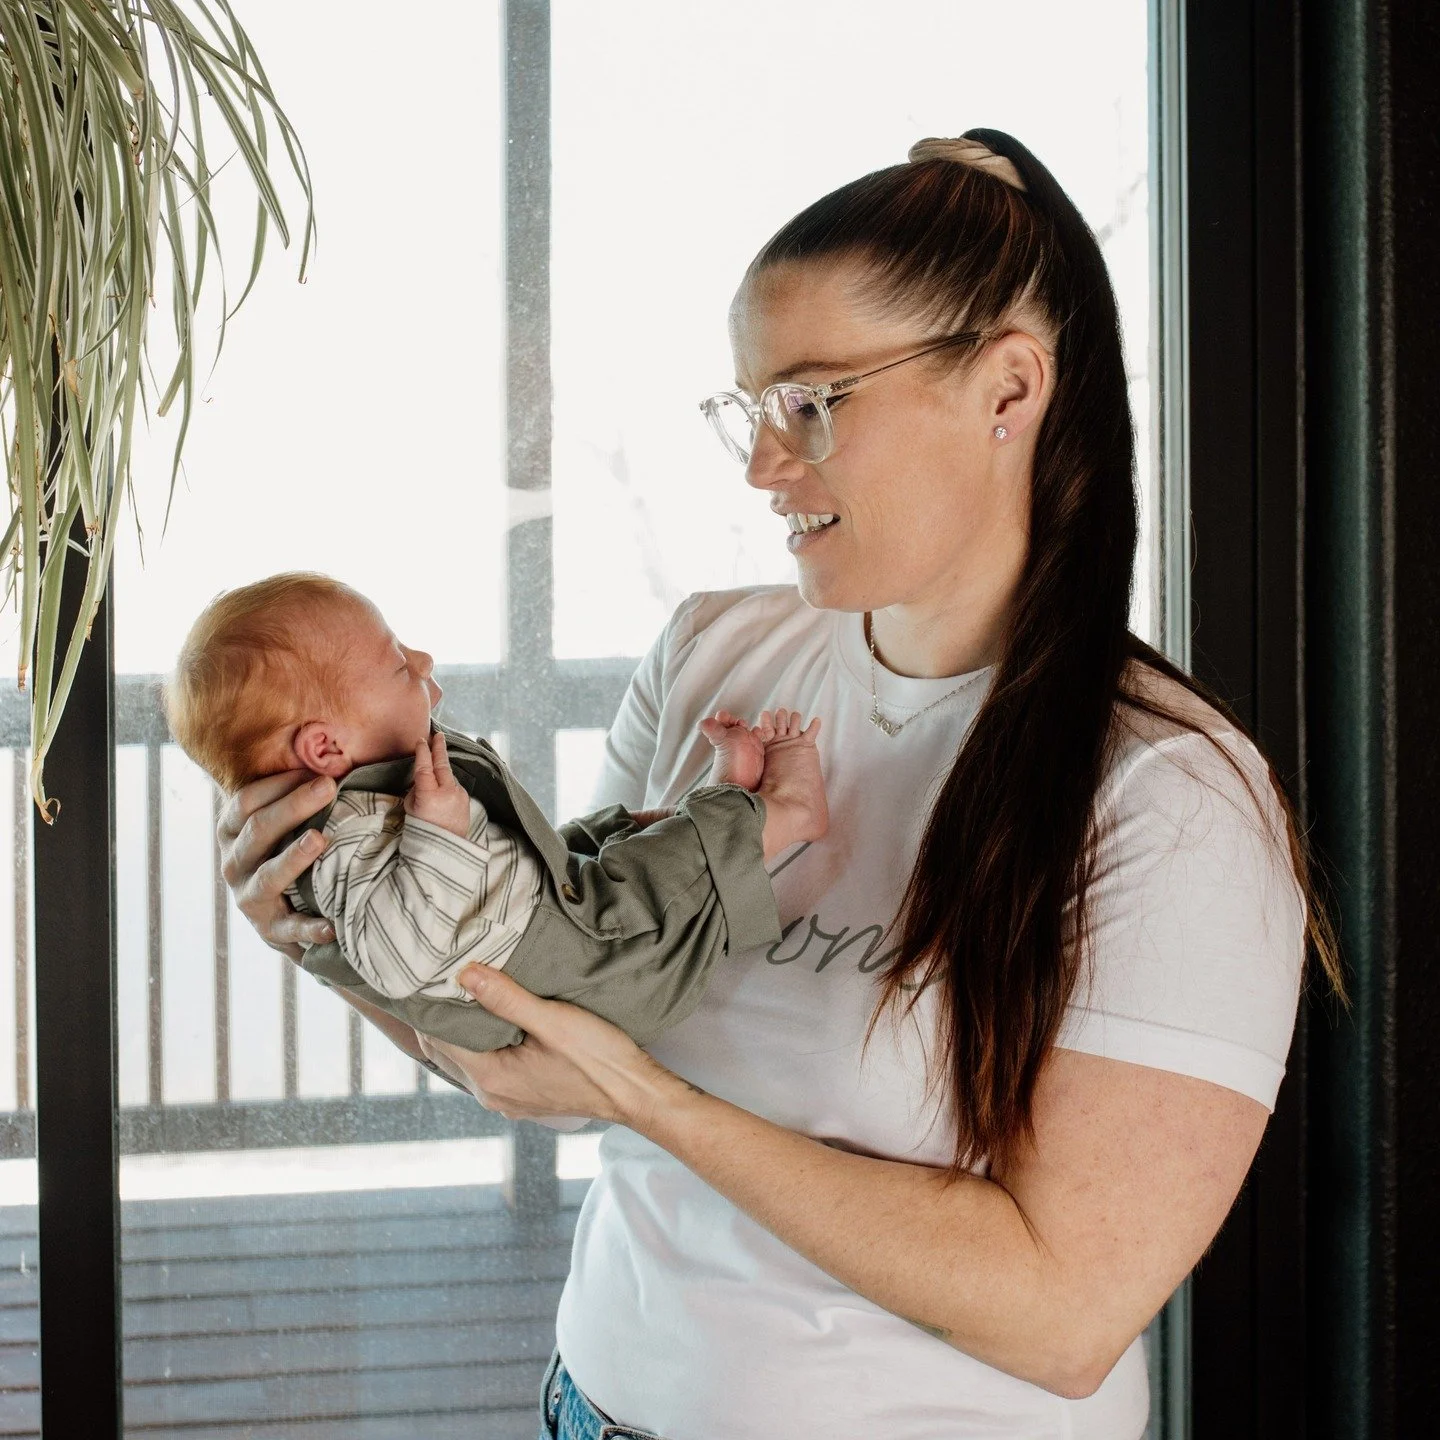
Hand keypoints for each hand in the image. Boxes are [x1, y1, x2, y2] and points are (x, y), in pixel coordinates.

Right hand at [217, 770, 337, 961]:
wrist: (280, 915)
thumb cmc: (285, 851)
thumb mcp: (279, 824)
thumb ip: (294, 795)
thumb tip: (334, 763)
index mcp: (232, 831)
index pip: (247, 800)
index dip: (280, 783)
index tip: (317, 770)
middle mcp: (233, 862)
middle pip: (259, 829)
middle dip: (294, 806)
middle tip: (328, 787)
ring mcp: (248, 897)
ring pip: (268, 875)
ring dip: (294, 857)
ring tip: (320, 839)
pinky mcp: (269, 929)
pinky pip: (290, 927)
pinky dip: (310, 928)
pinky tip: (331, 926)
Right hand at [405, 733, 470, 837]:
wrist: (443, 850)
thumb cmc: (422, 831)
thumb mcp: (411, 809)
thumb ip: (417, 790)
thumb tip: (423, 781)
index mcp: (430, 794)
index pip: (425, 767)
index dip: (423, 752)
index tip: (421, 741)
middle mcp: (447, 792)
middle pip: (442, 764)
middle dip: (439, 748)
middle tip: (438, 735)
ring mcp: (459, 795)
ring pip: (449, 777)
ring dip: (442, 772)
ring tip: (434, 776)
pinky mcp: (466, 800)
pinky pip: (454, 788)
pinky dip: (448, 786)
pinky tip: (442, 795)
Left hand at [415, 966, 681, 1128]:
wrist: (635, 1093)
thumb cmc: (598, 1058)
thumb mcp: (552, 1020)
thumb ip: (506, 999)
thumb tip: (464, 975)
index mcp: (491, 1077)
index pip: (439, 1040)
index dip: (428, 1010)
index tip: (422, 980)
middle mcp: (492, 1095)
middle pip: (447, 1053)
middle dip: (438, 1020)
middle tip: (436, 981)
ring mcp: (508, 1100)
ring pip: (467, 1061)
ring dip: (460, 1033)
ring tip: (461, 996)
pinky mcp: (524, 1097)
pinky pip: (487, 1068)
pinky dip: (480, 1046)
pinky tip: (493, 1023)